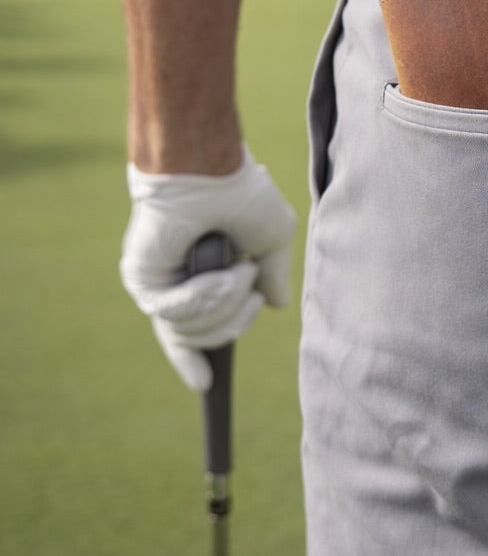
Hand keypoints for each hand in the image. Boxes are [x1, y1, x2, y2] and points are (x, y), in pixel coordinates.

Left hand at [120, 147, 296, 390]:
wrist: (209, 169)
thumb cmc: (240, 192)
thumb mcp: (271, 239)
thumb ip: (271, 274)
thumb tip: (277, 303)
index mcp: (198, 276)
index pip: (189, 330)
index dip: (192, 360)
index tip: (204, 385)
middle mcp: (173, 283)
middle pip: (200, 339)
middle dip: (234, 323)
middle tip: (252, 293)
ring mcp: (156, 283)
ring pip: (192, 330)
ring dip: (226, 304)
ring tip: (239, 269)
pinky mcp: (142, 278)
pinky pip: (177, 313)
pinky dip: (208, 296)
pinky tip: (224, 271)